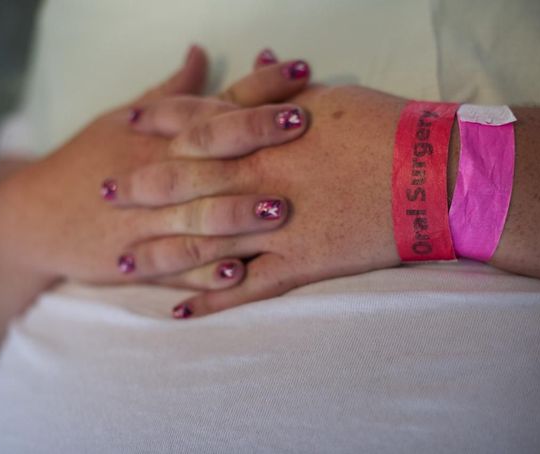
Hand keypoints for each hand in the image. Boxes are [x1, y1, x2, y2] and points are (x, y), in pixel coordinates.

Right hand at [0, 47, 311, 288]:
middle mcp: (157, 172)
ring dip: (237, 212)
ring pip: (197, 214)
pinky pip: (175, 267)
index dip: (260, 85)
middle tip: (301, 124)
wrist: (33, 216)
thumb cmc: (87, 161)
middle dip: (255, 135)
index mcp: (161, 135)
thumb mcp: (122, 120)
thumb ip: (170, 92)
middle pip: (211, 149)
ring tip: (280, 210)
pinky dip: (205, 273)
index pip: (217, 102)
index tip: (302, 71)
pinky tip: (237, 274)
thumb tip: (201, 51)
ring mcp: (146, 220)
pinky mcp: (137, 261)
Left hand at [126, 85, 407, 316]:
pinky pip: (247, 288)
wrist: (438, 174)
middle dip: (140, 187)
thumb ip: (286, 88)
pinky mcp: (301, 264)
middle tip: (102, 193)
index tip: (128, 120)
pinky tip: (179, 312)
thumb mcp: (336, 97)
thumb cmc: (389, 128)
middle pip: (186, 182)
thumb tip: (259, 57)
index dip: (162, 118)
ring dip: (160, 254)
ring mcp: (278, 227)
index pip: (202, 122)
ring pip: (204, 242)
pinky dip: (212, 302)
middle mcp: (262, 179)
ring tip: (120, 264)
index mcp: (269, 134)